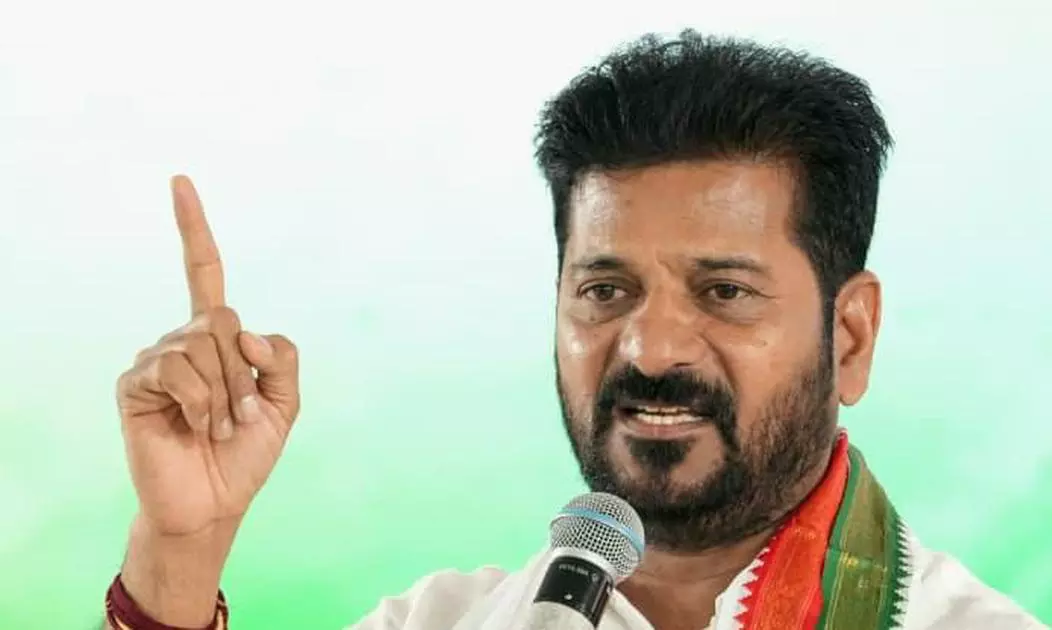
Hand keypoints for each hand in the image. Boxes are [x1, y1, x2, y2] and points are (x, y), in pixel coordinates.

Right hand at [117, 175, 299, 537]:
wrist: (215, 502)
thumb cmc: (246, 452)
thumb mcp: (286, 403)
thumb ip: (281, 359)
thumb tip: (243, 331)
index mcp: (217, 338)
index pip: (204, 272)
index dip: (193, 229)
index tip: (180, 182)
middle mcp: (182, 339)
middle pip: (222, 318)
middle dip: (245, 373)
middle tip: (243, 415)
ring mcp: (156, 360)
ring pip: (204, 343)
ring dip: (227, 393)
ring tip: (220, 427)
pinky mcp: (136, 384)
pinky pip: (178, 369)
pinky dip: (202, 402)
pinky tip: (196, 427)